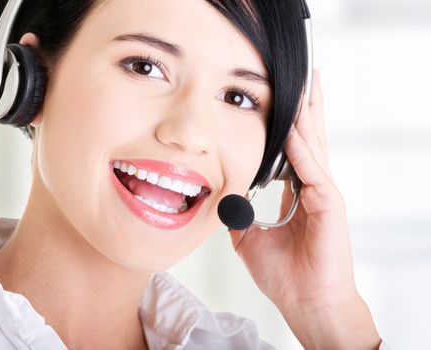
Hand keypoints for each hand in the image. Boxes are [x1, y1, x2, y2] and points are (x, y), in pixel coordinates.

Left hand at [229, 70, 381, 348]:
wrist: (307, 303)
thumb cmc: (285, 275)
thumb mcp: (250, 240)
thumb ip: (239, 217)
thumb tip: (222, 201)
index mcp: (297, 193)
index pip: (292, 149)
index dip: (287, 123)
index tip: (278, 99)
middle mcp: (313, 187)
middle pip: (309, 137)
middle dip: (306, 106)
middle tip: (305, 74)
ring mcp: (323, 193)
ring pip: (314, 145)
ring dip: (307, 114)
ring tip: (306, 83)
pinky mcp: (329, 205)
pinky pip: (312, 170)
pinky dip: (300, 148)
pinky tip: (292, 128)